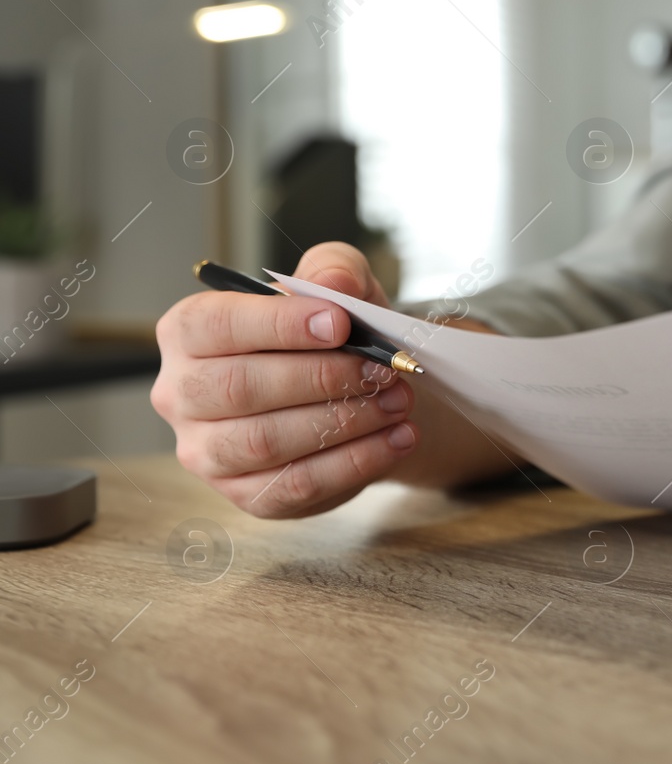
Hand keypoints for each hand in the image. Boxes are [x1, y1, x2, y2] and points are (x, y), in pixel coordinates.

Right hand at [152, 242, 418, 517]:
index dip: (278, 324)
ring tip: (398, 401)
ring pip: (266, 441)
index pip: (217, 325)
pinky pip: (297, 485)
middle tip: (383, 369)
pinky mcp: (246, 494)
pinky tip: (398, 438)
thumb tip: (335, 282)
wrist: (355, 392)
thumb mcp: (339, 287)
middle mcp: (182, 393)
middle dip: (323, 378)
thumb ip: (335, 268)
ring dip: (344, 421)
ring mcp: (207, 451)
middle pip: (241, 388)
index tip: (340, 323)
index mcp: (188, 332)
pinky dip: (356, 462)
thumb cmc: (332, 335)